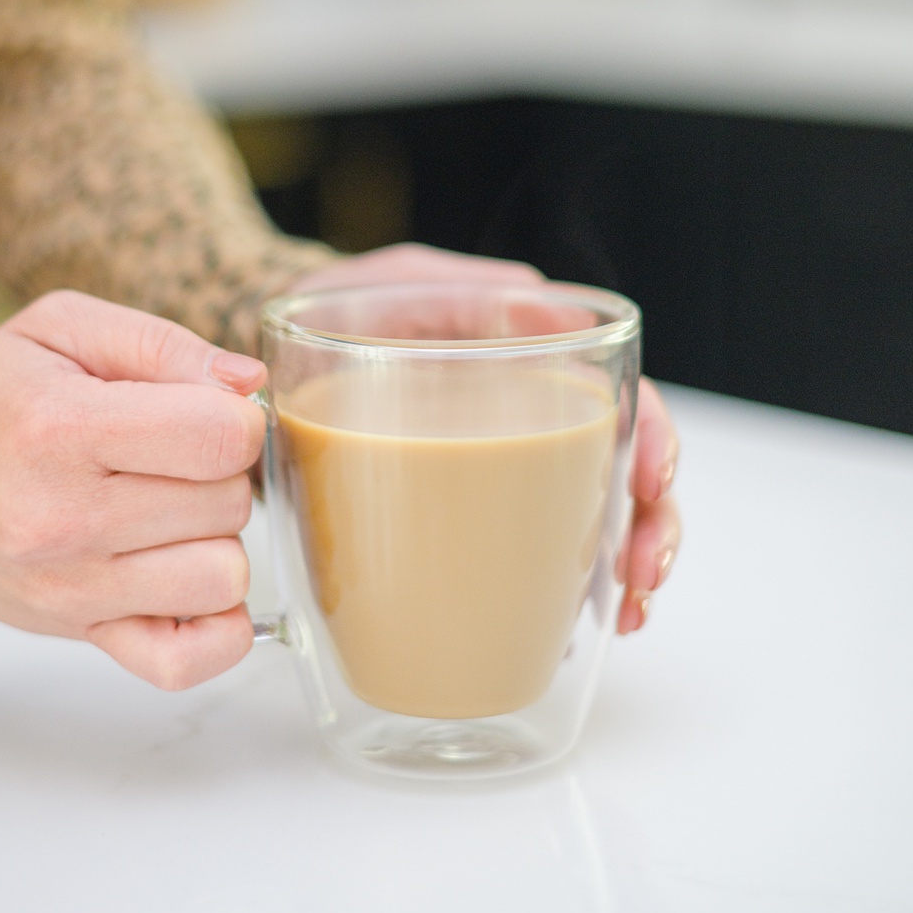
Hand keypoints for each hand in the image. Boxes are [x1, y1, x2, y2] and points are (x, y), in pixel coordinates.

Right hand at [0, 290, 266, 690]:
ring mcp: (71, 588)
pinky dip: (214, 627)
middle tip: (168, 458)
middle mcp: (62, 517)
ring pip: (223, 578)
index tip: (203, 411)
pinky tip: (185, 578)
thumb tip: (249, 383)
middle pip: (229, 504)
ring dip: (213, 540)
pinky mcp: (81, 635)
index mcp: (59, 426)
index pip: (218, 438)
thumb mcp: (57, 330)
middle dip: (219, 472)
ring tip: (165, 513)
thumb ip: (159, 342)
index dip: (236, 417)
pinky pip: (187, 662)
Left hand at [285, 243, 681, 633]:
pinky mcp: (460, 503)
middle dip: (649, 523)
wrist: (262, 344)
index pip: (617, 394)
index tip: (650, 479)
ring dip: (620, 567)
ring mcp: (496, 461)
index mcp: (525, 354)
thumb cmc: (335, 303)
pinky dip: (561, 587)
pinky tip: (572, 627)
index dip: (651, 436)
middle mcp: (524, 411)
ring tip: (624, 613)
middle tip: (640, 574)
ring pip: (588, 515)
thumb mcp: (395, 286)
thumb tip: (563, 317)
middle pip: (621, 466)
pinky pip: (524, 547)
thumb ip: (470, 296)